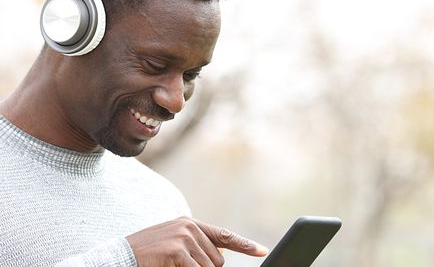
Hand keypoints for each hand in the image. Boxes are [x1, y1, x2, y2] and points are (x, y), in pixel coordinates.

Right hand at [126, 216, 267, 266]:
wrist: (119, 256)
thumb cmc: (147, 255)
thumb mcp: (173, 244)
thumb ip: (195, 246)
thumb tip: (219, 259)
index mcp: (190, 224)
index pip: (224, 235)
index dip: (245, 245)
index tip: (262, 251)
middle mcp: (190, 227)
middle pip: (218, 261)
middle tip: (181, 266)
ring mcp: (184, 237)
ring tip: (172, 265)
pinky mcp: (177, 251)